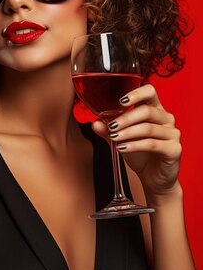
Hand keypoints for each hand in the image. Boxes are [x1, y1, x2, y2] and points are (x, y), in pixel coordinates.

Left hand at [91, 83, 181, 199]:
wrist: (153, 177)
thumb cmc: (140, 153)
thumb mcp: (121, 139)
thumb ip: (109, 130)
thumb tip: (96, 123)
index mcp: (155, 109)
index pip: (150, 91)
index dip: (136, 93)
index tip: (120, 101)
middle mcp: (166, 118)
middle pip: (147, 111)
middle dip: (125, 118)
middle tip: (110, 127)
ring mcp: (172, 133)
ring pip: (148, 128)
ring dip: (127, 132)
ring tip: (113, 138)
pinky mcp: (174, 149)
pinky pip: (152, 144)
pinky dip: (134, 145)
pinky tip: (122, 148)